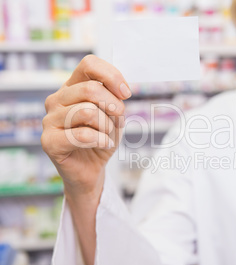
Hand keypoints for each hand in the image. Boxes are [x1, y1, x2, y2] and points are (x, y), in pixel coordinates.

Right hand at [41, 55, 131, 198]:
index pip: (89, 64)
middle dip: (113, 106)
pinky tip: (104, 145)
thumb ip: (115, 99)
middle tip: (119, 120)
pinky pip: (82, 135)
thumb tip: (120, 91)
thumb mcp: (115, 115)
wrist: (91, 169)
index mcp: (72, 87)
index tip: (126, 93)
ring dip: (107, 126)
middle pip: (90, 89)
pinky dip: (101, 140)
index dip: (112, 76)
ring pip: (87, 112)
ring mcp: (49, 120)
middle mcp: (57, 99)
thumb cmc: (102, 138)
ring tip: (107, 135)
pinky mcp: (48, 141)